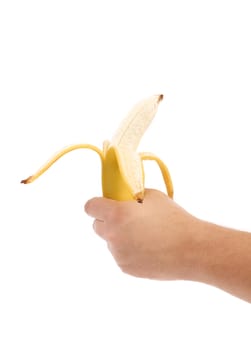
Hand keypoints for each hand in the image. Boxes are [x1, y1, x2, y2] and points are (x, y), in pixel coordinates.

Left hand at [84, 189, 198, 279]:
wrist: (192, 249)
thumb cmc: (174, 219)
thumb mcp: (153, 196)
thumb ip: (133, 196)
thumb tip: (125, 199)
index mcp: (116, 214)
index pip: (90, 207)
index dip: (97, 204)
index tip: (106, 204)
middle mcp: (112, 235)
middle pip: (97, 226)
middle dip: (108, 221)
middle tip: (127, 219)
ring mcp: (118, 254)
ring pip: (111, 242)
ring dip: (120, 237)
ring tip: (145, 236)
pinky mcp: (126, 268)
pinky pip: (121, 255)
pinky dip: (129, 251)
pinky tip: (149, 248)